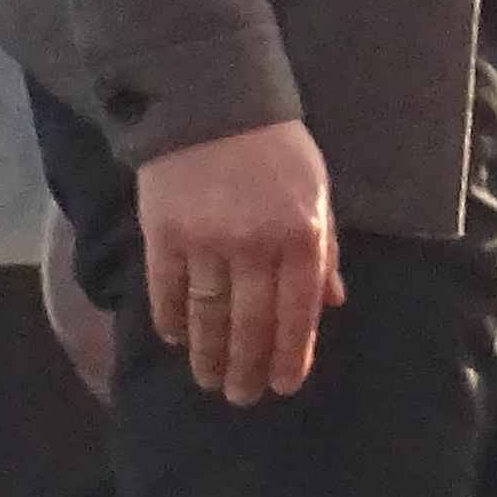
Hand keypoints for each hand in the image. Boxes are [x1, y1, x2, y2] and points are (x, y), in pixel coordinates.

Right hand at [136, 116, 341, 402]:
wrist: (213, 99)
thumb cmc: (276, 148)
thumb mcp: (317, 193)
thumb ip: (323, 250)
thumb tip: (332, 305)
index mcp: (303, 235)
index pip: (298, 313)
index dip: (291, 355)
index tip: (283, 386)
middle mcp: (256, 245)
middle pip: (251, 324)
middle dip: (248, 367)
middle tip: (242, 397)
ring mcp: (207, 241)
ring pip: (209, 316)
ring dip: (209, 355)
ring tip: (209, 380)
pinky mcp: (164, 233)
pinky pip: (168, 291)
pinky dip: (172, 320)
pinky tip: (176, 340)